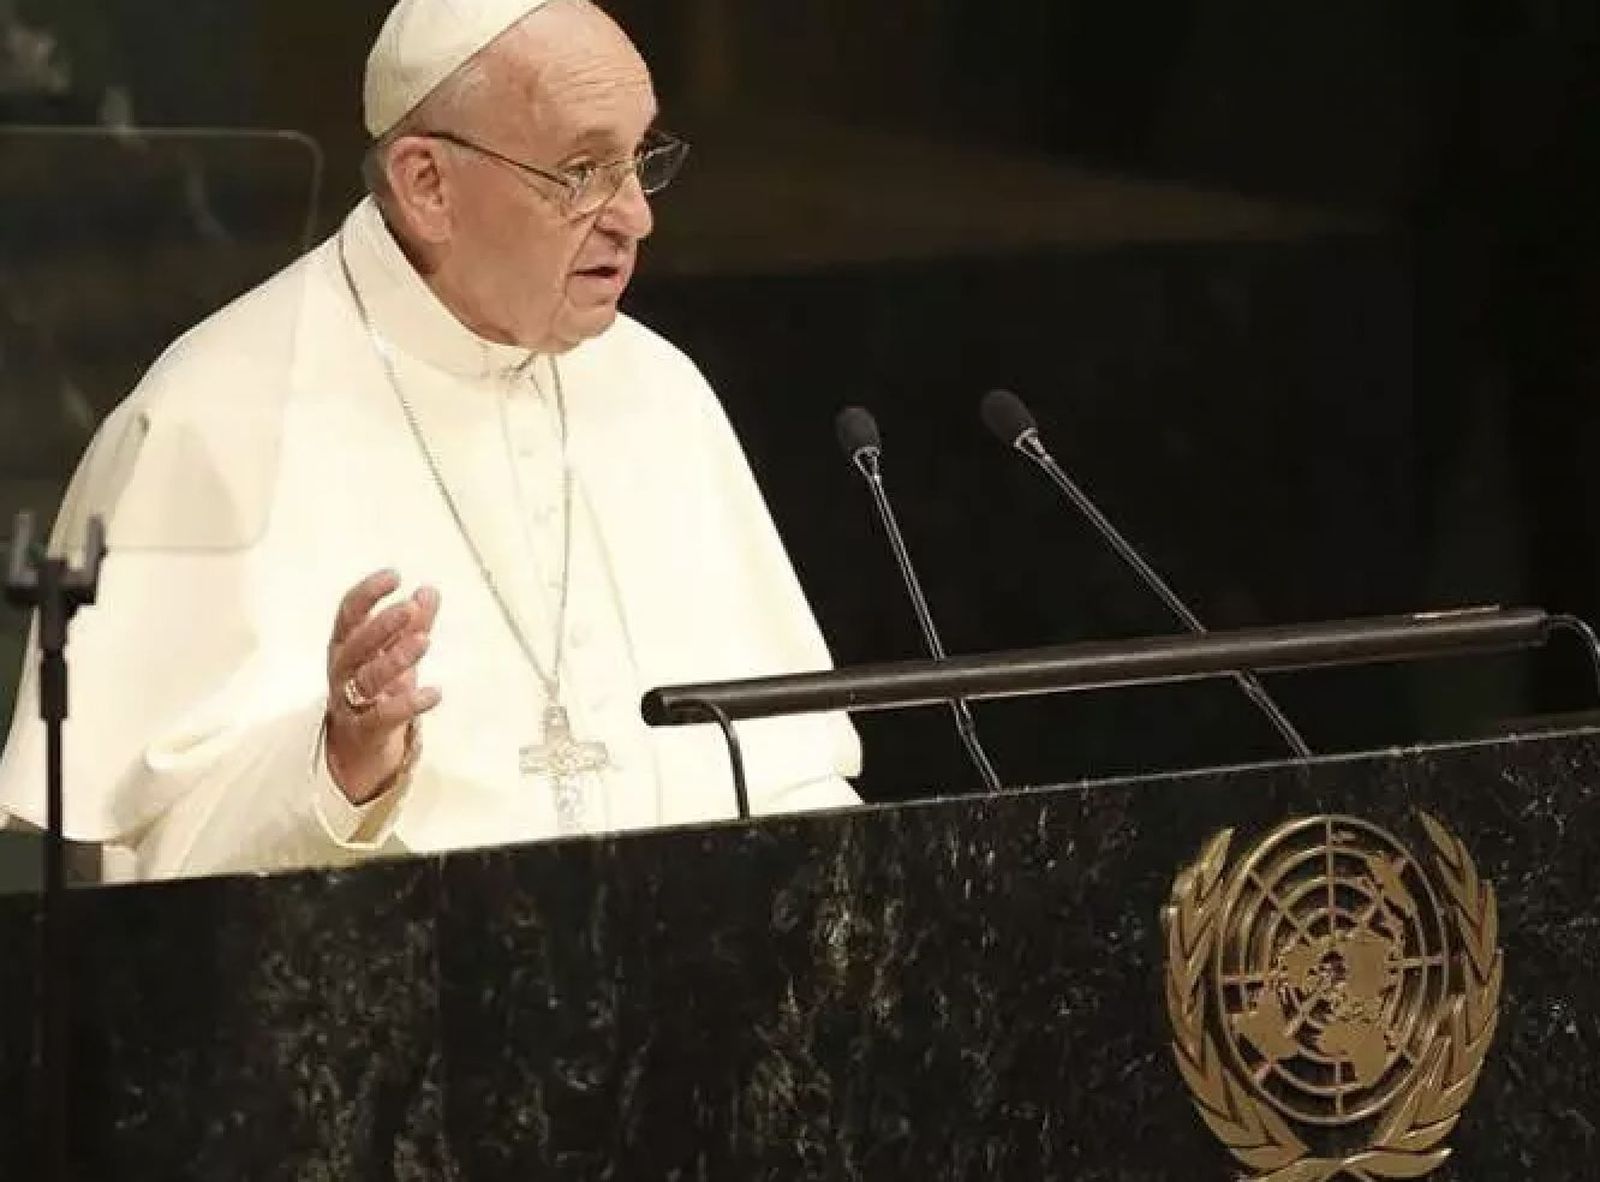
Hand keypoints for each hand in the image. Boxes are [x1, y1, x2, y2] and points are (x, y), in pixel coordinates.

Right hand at [325, 569, 441, 804]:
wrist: (358, 751)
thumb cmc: (375, 694)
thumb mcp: (394, 656)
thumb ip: (412, 624)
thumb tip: (429, 591)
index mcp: (345, 648)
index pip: (348, 615)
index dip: (368, 594)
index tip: (393, 576)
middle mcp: (342, 673)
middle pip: (355, 646)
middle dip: (381, 625)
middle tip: (408, 608)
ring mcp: (349, 703)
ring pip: (368, 679)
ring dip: (396, 658)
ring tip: (424, 641)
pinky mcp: (365, 731)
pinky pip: (384, 716)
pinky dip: (410, 704)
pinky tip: (434, 693)